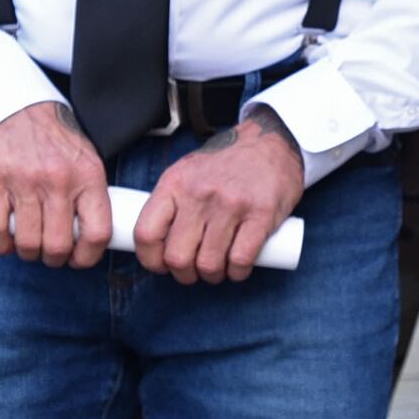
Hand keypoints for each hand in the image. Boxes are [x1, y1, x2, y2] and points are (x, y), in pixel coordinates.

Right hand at [0, 101, 111, 267]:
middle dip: (54, 258)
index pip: (97, 233)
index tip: (78, 259)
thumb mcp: (86, 162)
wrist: (19, 107)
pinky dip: (1, 244)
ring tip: (29, 243)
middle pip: (58, 245)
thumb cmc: (55, 142)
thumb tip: (93, 241)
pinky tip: (6, 239)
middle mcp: (57, 179)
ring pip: (27, 242)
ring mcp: (24, 180)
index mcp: (87, 176)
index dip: (87, 257)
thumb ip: (91, 197)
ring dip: (28, 251)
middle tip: (50, 252)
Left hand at [136, 113, 307, 283]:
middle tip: (193, 272)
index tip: (161, 266)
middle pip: (177, 257)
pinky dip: (237, 273)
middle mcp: (199, 194)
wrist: (271, 142)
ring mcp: (231, 205)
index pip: (146, 233)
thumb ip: (171, 202)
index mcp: (175, 183)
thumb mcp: (187, 172)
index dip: (150, 260)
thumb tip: (156, 242)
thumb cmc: (226, 163)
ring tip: (217, 270)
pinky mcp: (261, 215)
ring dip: (212, 277)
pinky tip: (237, 269)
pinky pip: (240, 260)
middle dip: (184, 275)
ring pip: (209, 264)